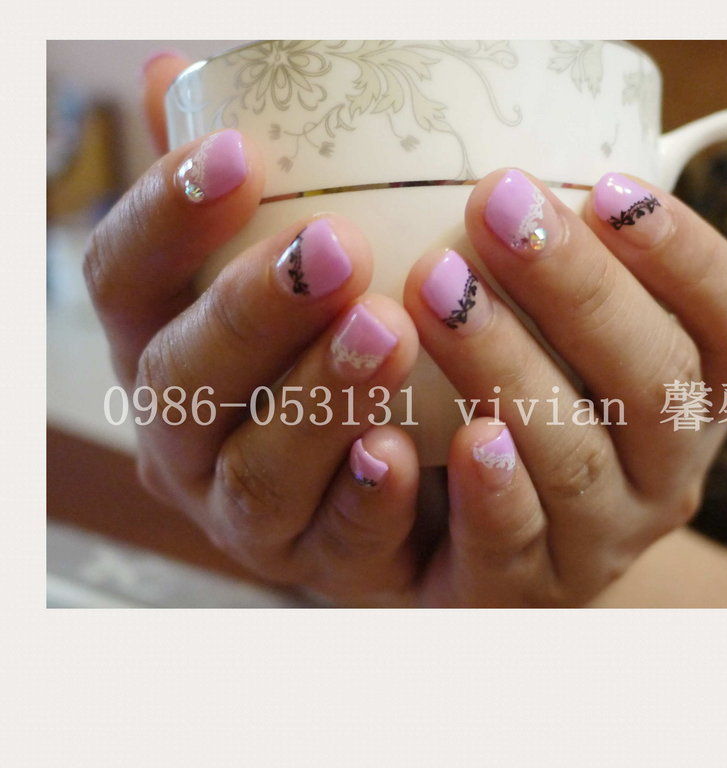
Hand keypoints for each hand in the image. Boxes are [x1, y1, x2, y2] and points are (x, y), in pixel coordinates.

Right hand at [84, 53, 424, 601]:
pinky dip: (365, 497)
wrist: (400, 455)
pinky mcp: (315, 564)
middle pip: (183, 378)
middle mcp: (183, 432)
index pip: (123, 277)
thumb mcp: (284, 260)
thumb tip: (178, 71)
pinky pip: (332, 542)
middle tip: (336, 250)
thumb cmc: (329, 335)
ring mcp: (242, 511)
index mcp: (162, 344)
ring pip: (255, 469)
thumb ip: (240, 189)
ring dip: (316, 400)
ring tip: (389, 333)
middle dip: (253, 312)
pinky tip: (402, 450)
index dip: (165, 217)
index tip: (238, 154)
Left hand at [390, 167, 726, 605]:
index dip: (690, 255)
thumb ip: (574, 273)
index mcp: (695, 396)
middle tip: (494, 207)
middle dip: (577, 288)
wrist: (487, 539)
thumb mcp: (573, 339)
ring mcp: (602, 538)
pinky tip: (446, 432)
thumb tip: (533, 174)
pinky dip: (487, 488)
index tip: (609, 187)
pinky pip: (512, 544)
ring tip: (438, 287)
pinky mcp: (524, 588)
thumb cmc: (535, 405)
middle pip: (654, 381)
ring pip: (577, 458)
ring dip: (509, 366)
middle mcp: (667, 470)